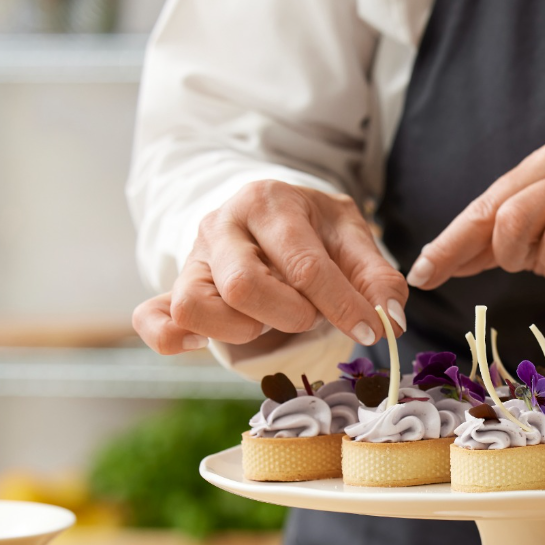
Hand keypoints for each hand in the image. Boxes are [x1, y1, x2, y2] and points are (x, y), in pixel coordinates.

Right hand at [133, 181, 407, 354]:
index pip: (304, 264)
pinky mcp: (174, 288)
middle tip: (310, 318)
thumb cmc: (312, 229)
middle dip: (289, 315)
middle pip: (244, 286)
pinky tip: (206, 342)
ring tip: (267, 323)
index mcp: (269, 202)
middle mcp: (222, 225)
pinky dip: (174, 339)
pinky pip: (153, 321)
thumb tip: (391, 317)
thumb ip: (375, 274)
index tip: (372, 330)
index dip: (343, 305)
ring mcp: (192, 258)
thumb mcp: (350, 236)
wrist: (265, 213)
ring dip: (240, 329)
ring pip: (195, 305)